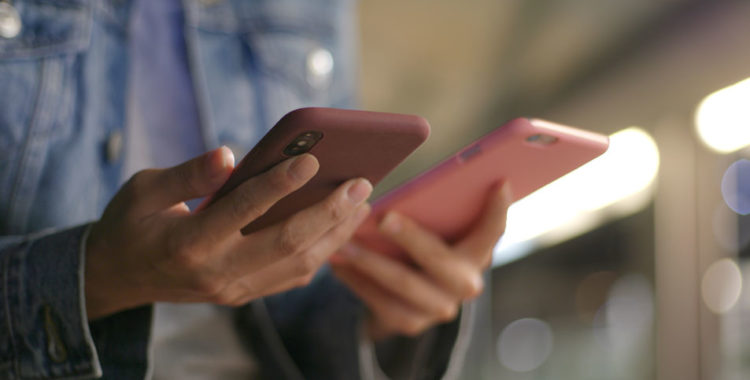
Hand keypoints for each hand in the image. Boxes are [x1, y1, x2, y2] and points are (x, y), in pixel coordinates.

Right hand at [86, 147, 371, 318]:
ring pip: (298, 265)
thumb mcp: (144, 189)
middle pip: (285, 244)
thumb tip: (230, 155)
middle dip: (328, 213)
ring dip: (335, 235)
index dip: (279, 184)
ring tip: (362, 204)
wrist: (116, 278)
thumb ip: (189, 174)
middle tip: (361, 184)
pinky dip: (321, 253)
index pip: (243, 210)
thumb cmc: (131, 224)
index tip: (313, 159)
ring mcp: (232, 290)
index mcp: (188, 243)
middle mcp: (216, 272)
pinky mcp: (242, 296)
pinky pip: (291, 278)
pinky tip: (339, 228)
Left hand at [331, 183, 510, 339]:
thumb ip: (432, 212)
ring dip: (370, 261)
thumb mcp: (433, 230)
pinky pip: (380, 301)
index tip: (498, 183)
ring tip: (343, 244)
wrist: (407, 298)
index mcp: (477, 254)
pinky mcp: (410, 322)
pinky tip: (338, 264)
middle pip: (438, 258)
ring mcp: (439, 307)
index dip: (498, 210)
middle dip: (409, 237)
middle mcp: (465, 284)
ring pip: (403, 283)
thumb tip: (397, 188)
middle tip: (383, 218)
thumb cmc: (421, 245)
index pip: (493, 231)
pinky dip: (356, 280)